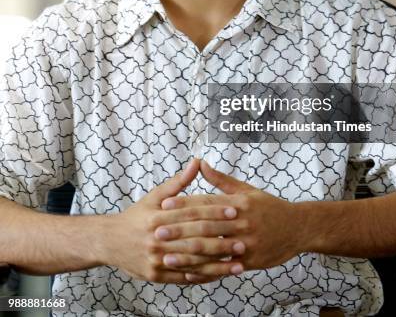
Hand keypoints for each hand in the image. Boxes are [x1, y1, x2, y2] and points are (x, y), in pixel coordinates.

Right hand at [102, 159, 244, 283]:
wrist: (109, 241)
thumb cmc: (136, 216)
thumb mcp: (154, 195)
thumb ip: (178, 182)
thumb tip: (197, 161)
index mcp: (157, 216)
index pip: (191, 213)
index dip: (214, 211)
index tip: (234, 210)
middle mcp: (157, 239)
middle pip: (194, 240)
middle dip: (220, 242)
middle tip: (243, 242)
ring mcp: (156, 260)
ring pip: (192, 263)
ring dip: (217, 265)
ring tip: (238, 264)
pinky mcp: (156, 276)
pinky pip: (183, 278)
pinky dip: (202, 278)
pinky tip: (219, 276)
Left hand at [160, 160, 301, 279]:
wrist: (298, 228)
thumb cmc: (269, 207)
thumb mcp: (247, 189)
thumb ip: (221, 179)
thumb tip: (200, 163)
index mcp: (238, 202)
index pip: (207, 203)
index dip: (184, 204)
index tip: (163, 206)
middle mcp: (242, 221)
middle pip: (206, 226)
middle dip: (180, 229)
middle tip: (157, 232)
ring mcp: (246, 243)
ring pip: (212, 249)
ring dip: (187, 254)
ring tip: (167, 256)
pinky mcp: (249, 261)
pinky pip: (223, 268)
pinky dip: (206, 272)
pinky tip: (189, 275)